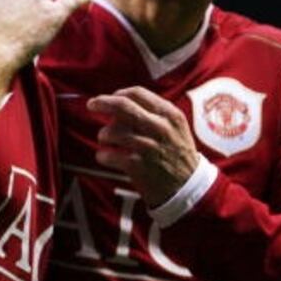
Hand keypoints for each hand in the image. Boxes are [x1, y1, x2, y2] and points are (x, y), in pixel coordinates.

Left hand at [90, 87, 198, 207]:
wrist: (188, 187)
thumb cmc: (176, 153)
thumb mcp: (175, 127)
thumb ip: (153, 112)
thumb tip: (120, 102)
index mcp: (169, 114)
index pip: (138, 93)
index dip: (119, 94)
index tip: (110, 98)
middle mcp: (160, 128)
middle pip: (123, 106)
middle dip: (102, 103)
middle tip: (91, 104)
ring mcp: (148, 147)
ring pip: (113, 131)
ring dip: (103, 135)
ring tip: (105, 139)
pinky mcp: (138, 166)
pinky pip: (109, 155)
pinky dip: (103, 155)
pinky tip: (105, 156)